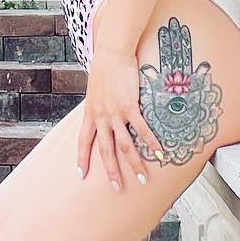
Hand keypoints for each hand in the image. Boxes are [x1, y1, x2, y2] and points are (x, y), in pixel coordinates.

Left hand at [78, 45, 168, 190]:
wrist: (112, 52)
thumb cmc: (105, 68)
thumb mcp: (95, 90)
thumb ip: (98, 105)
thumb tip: (102, 111)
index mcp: (90, 114)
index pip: (83, 141)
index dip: (82, 158)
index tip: (80, 174)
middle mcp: (101, 117)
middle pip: (105, 150)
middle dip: (111, 171)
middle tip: (116, 187)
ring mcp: (115, 113)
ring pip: (124, 145)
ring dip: (134, 164)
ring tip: (142, 178)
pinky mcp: (130, 106)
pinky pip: (141, 130)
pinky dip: (151, 143)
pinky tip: (158, 153)